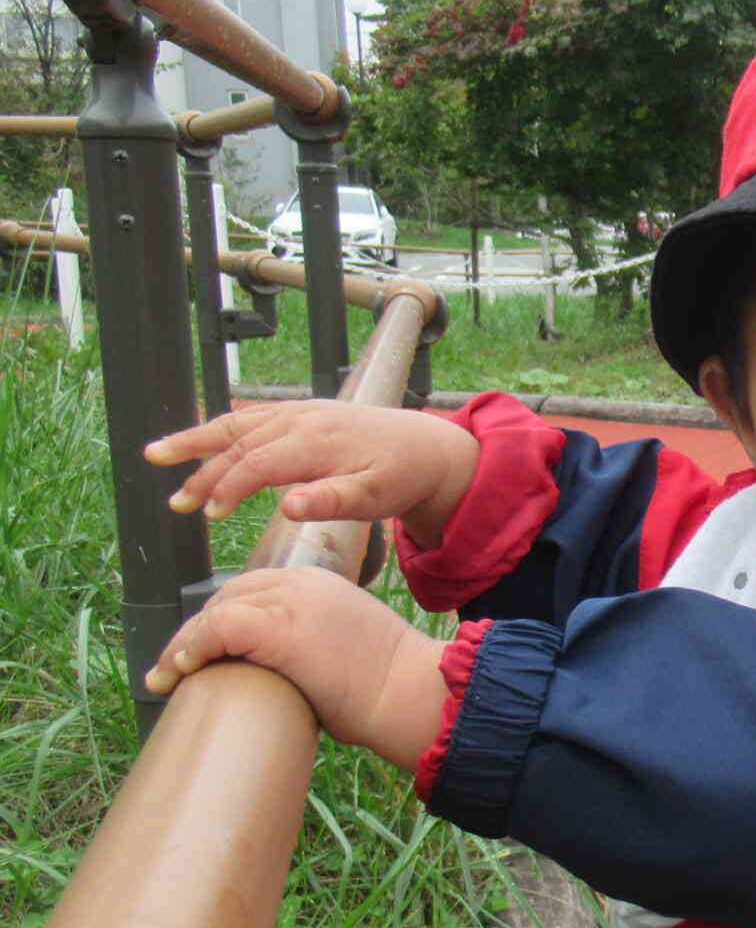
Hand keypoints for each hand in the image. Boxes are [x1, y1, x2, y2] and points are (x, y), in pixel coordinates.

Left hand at [144, 567, 448, 768]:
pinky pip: (217, 628)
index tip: (202, 651)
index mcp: (319, 583)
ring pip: (215, 610)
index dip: (219, 620)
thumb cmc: (388, 688)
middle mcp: (301, 582)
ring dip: (183, 645)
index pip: (251, 590)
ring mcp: (289, 601)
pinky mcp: (278, 627)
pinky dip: (193, 648)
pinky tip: (182, 669)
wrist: (412, 692)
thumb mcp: (347, 648)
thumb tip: (281, 679)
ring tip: (166, 676)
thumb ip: (311, 646)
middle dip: (196, 631)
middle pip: (227, 596)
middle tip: (174, 667)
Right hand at [145, 400, 479, 545]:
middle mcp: (301, 419)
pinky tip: (205, 433)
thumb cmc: (400, 476)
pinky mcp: (303, 413)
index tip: (209, 514)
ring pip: (238, 424)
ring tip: (156, 454)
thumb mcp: (375, 497)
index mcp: (315, 441)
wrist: (427, 448)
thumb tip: (288, 506)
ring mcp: (300, 412)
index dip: (227, 488)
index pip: (256, 463)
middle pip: (237, 443)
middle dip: (201, 471)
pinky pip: (254, 415)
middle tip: (175, 502)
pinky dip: (226, 425)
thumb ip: (332, 501)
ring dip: (197, 439)